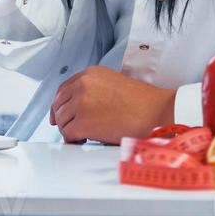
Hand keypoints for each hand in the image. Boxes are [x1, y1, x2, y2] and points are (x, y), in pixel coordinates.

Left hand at [48, 66, 177, 144]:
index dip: (60, 103)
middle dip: (61, 118)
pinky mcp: (83, 122)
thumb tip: (79, 107)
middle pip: (59, 104)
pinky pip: (68, 134)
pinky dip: (72, 140)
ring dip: (68, 130)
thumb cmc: (142, 102)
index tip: (58, 113)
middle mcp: (83, 84)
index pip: (64, 88)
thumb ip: (94, 89)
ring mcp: (81, 103)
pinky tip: (82, 141)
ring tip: (82, 136)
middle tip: (68, 129)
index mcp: (90, 73)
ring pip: (62, 120)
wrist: (156, 112)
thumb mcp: (113, 84)